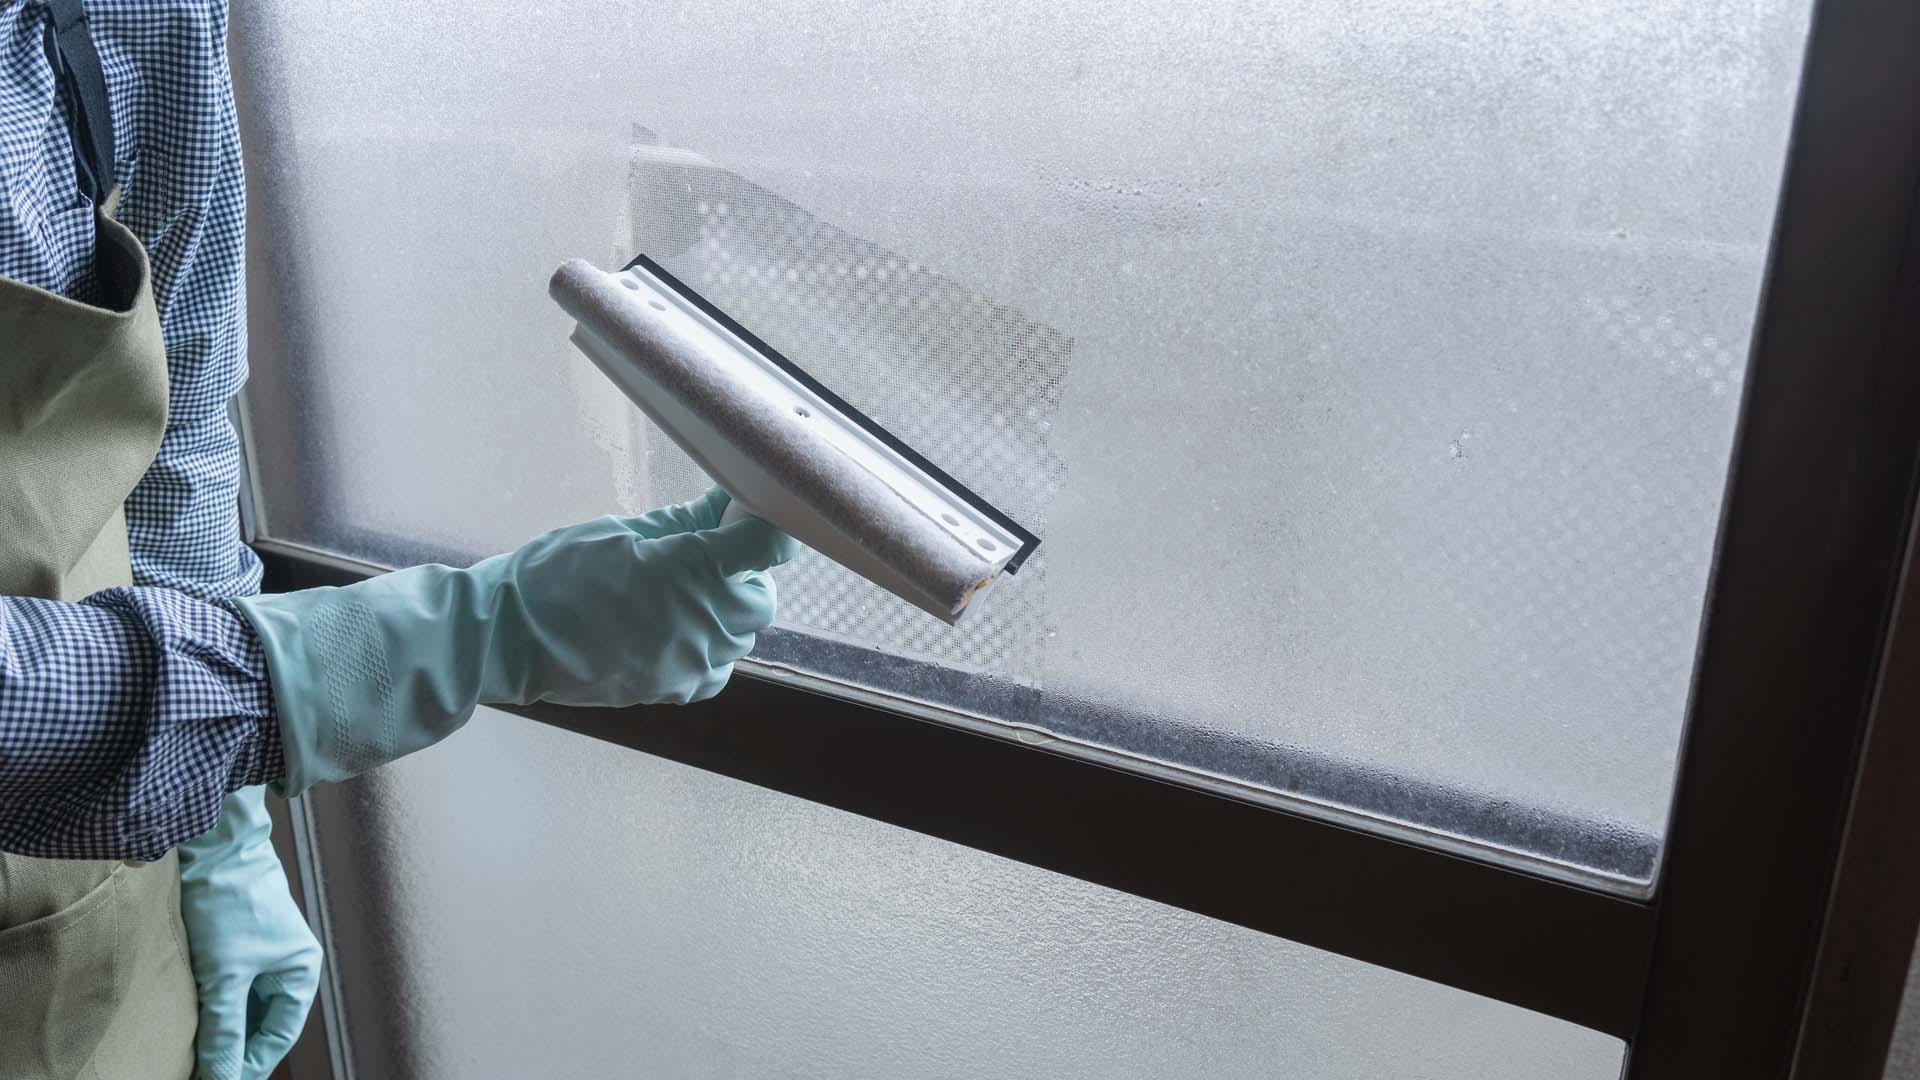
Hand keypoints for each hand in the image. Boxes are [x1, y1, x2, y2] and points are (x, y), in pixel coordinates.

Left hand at [176, 787, 322, 1079]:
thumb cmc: (231, 903)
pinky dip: (212, 1009)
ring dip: (220, 1030)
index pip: (277, 1037)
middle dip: (233, 1051)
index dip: (249, 1065)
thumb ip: (225, 1029)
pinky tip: (191, 1022)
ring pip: (242, 1009)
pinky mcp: (236, 946)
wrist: (215, 848)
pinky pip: (228, 990)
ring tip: (193, 1055)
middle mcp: (286, 966)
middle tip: (202, 1072)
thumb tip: (222, 1076)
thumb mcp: (225, 973)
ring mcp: (261, 955)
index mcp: (300, 973)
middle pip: (261, 1025)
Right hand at [236, 488, 798, 794]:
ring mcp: (689, 662)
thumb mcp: (621, 532)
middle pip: (760, 596)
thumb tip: (726, 504)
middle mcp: (700, 622)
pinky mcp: (673, 689)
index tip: (752, 522)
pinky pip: (716, 667)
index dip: (766, 532)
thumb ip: (684, 523)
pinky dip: (708, 648)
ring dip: (726, 611)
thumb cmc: (555, 574)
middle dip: (743, 574)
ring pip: (742, 635)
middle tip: (705, 556)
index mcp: (688, 569)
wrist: (505, 639)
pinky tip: (672, 629)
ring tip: (679, 594)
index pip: (765, 548)